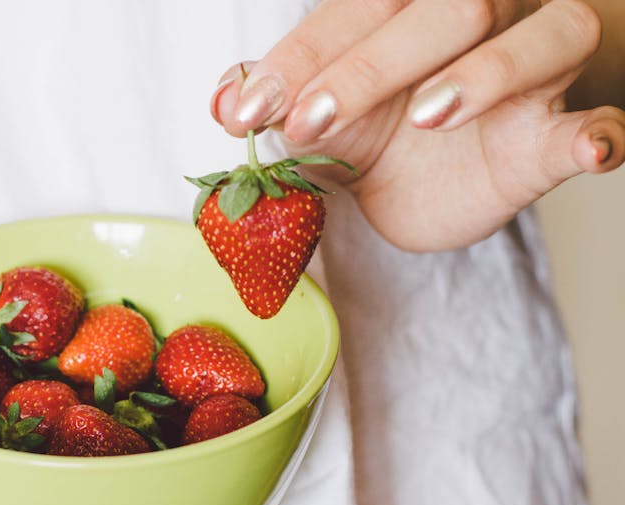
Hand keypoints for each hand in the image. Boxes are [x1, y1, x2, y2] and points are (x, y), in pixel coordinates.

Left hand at [211, 0, 624, 250]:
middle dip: (371, 66)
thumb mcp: (320, 117)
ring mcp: (531, 74)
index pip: (356, 12)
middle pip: (450, 9)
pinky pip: (599, 121)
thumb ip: (277, 100)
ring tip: (430, 115)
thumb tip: (221, 96)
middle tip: (309, 124)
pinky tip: (589, 147)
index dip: (300, 59)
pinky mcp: (556, 134)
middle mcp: (476, 23)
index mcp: (402, 13)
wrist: (437, 183)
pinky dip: (600, 133)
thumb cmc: (377, 130)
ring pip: (546, 35)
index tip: (245, 112)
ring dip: (489, 71)